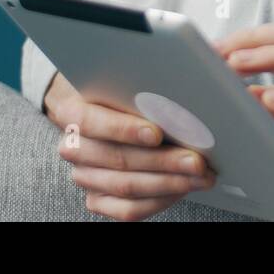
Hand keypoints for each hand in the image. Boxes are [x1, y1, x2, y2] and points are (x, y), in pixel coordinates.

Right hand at [44, 72, 216, 220]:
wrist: (101, 110)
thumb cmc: (120, 91)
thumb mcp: (127, 75)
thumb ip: (150, 75)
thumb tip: (195, 64)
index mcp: (73, 111)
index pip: (92, 122)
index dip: (124, 129)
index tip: (157, 133)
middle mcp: (74, 147)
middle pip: (117, 159)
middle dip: (163, 161)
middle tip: (197, 160)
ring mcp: (85, 176)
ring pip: (126, 187)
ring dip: (170, 183)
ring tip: (201, 175)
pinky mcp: (98, 198)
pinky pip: (129, 210)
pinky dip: (161, 201)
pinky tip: (184, 188)